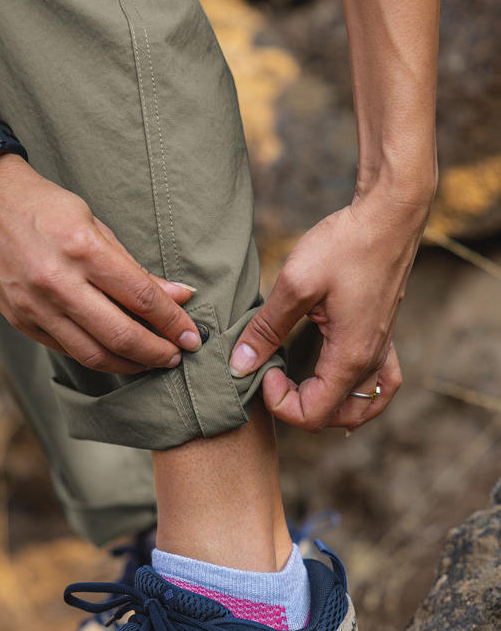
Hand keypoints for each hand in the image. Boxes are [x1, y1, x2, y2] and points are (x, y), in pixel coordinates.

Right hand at [0, 157, 201, 373]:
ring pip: (93, 353)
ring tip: (152, 362)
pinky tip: (116, 354)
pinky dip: (97, 356)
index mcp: (81, 248)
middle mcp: (57, 281)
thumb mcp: (92, 223)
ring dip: (130, 364)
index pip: (140, 296)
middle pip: (120, 334)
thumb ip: (133, 267)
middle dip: (157, 351)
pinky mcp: (19, 320)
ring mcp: (34, 305)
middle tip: (178, 356)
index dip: (172, 321)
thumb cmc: (42, 205)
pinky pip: (66, 349)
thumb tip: (178, 296)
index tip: (192, 335)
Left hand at [229, 189, 431, 431]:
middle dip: (296, 407)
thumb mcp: (295, 285)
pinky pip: (382, 384)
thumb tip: (240, 365)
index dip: (278, 402)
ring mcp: (382, 349)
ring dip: (329, 409)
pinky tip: (344, 389)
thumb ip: (266, 329)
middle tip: (272, 374)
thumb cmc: (346, 244)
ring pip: (361, 407)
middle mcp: (370, 361)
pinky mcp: (384, 335)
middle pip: (333, 417)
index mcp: (350, 357)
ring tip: (299, 390)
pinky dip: (363, 397)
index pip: (312, 415)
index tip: (263, 368)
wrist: (390, 214)